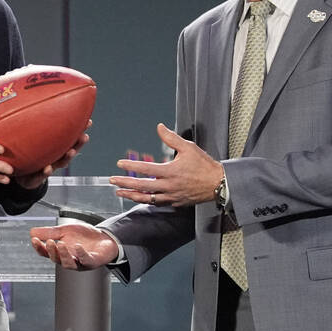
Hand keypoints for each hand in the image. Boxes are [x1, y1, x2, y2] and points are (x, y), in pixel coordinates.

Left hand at [15, 124, 90, 189]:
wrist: (24, 177)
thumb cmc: (31, 156)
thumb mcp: (34, 141)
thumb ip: (38, 128)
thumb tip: (38, 103)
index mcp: (57, 149)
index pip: (70, 138)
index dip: (80, 131)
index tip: (89, 122)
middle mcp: (56, 158)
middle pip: (70, 150)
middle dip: (78, 144)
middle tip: (84, 137)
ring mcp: (49, 167)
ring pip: (60, 163)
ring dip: (66, 157)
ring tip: (70, 151)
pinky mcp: (38, 176)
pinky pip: (42, 174)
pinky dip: (46, 172)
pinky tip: (48, 168)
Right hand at [30, 223, 118, 269]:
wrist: (104, 238)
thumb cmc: (84, 237)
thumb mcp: (65, 231)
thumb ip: (50, 232)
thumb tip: (32, 232)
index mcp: (61, 252)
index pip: (46, 253)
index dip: (39, 247)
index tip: (34, 240)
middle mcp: (69, 260)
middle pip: (57, 259)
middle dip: (52, 251)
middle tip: (49, 241)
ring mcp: (81, 262)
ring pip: (69, 263)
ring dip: (64, 254)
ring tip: (60, 243)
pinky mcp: (93, 261)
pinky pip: (86, 260)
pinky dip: (81, 254)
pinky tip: (77, 247)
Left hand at [108, 123, 222, 206]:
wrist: (218, 184)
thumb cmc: (204, 165)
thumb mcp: (188, 147)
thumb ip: (171, 138)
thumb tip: (159, 127)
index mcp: (171, 171)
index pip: (146, 169)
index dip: (131, 166)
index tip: (120, 163)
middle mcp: (169, 186)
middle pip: (142, 186)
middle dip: (125, 183)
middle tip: (113, 180)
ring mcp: (171, 196)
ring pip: (147, 198)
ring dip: (132, 195)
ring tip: (120, 192)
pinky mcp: (175, 202)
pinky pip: (157, 203)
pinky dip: (145, 201)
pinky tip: (138, 198)